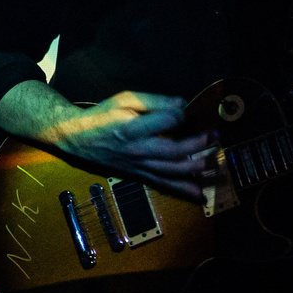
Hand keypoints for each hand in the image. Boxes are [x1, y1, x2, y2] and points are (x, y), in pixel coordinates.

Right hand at [0, 83, 218, 202]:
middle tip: (214, 137)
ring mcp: (138, 165)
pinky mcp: (138, 174)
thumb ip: (154, 100)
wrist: (77, 138)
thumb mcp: (125, 99)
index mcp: (132, 128)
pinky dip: (182, 189)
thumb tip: (181, 104)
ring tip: (214, 162)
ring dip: (196, 168)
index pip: (166, 121)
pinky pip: (163, 184)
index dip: (179, 114)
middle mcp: (136, 150)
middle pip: (174, 151)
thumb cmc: (102, 115)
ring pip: (172, 171)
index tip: (183, 111)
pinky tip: (201, 193)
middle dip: (198, 144)